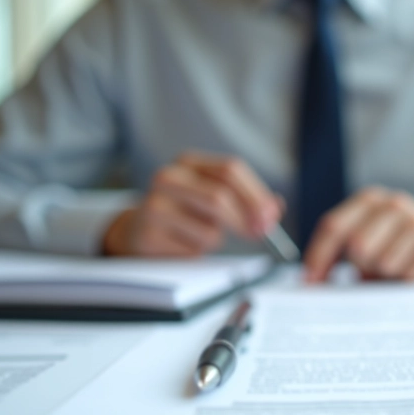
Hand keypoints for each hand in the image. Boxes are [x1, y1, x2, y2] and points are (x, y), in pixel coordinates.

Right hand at [102, 151, 280, 256]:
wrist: (138, 229)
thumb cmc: (185, 212)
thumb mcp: (213, 196)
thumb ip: (246, 200)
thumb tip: (275, 208)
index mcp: (188, 162)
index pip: (230, 170)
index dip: (256, 194)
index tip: (271, 216)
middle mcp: (169, 177)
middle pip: (219, 197)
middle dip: (246, 220)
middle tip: (261, 235)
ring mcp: (154, 205)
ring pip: (210, 230)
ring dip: (217, 239)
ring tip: (202, 235)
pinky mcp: (149, 234)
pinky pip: (193, 250)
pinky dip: (198, 251)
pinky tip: (183, 243)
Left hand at [303, 187, 413, 281]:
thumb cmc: (407, 242)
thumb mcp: (377, 234)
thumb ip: (349, 250)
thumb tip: (318, 281)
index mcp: (371, 200)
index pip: (334, 226)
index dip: (318, 256)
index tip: (310, 282)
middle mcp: (394, 205)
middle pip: (357, 248)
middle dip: (362, 268)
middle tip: (377, 271)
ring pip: (382, 266)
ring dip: (387, 277)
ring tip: (402, 268)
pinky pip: (406, 279)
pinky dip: (407, 284)